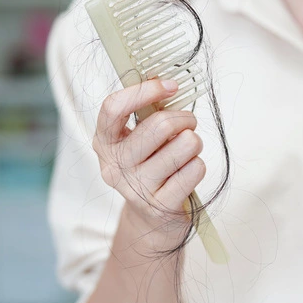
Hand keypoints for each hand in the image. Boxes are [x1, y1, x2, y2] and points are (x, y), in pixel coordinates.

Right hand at [92, 79, 205, 242]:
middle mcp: (114, 166)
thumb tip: (167, 83)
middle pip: (158, 125)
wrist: (152, 220)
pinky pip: (194, 169)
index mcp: (104, 142)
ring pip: (184, 145)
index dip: (144, 91)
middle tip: (188, 123)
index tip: (170, 86)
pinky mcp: (160, 205)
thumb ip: (147, 112)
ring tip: (187, 150)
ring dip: (194, 142)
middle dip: (184, 119)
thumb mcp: (139, 138)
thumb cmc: (150, 166)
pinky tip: (187, 172)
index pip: (113, 107)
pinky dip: (198, 165)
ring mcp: (136, 188)